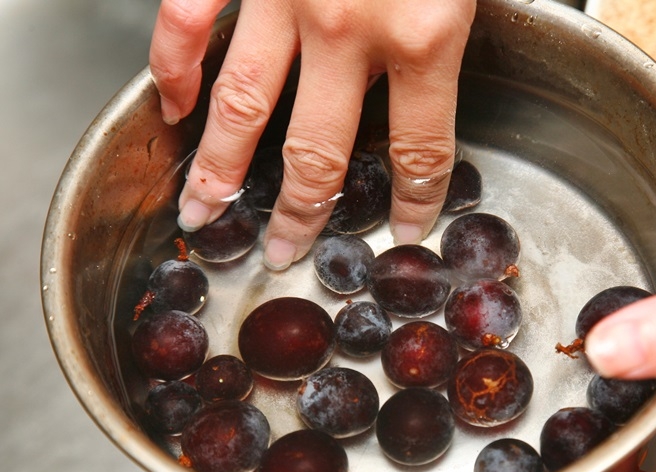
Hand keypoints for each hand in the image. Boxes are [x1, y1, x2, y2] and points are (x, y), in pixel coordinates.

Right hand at [149, 0, 475, 269]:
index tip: (407, 228)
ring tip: (203, 214)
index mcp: (426, 31)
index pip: (423, 150)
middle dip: (302, 214)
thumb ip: (469, 11)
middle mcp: (349, 29)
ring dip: (221, 171)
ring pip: (244, 108)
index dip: (417, 200)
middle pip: (321, 155)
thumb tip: (458, 47)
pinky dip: (172, 67)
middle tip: (284, 251)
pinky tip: (172, 107)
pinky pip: (187, 23)